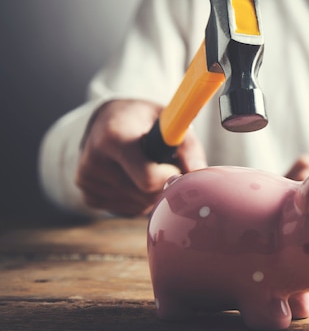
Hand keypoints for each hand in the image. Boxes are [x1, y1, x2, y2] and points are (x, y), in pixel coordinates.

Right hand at [75, 99, 207, 216]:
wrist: (107, 120)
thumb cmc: (143, 120)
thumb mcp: (168, 119)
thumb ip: (188, 146)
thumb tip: (199, 174)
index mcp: (114, 137)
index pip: (148, 178)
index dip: (169, 177)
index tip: (175, 166)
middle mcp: (94, 160)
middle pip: (146, 195)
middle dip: (163, 185)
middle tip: (164, 165)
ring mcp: (87, 180)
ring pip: (139, 206)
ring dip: (152, 192)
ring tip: (146, 167)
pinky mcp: (87, 195)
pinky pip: (128, 210)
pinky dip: (138, 199)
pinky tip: (133, 177)